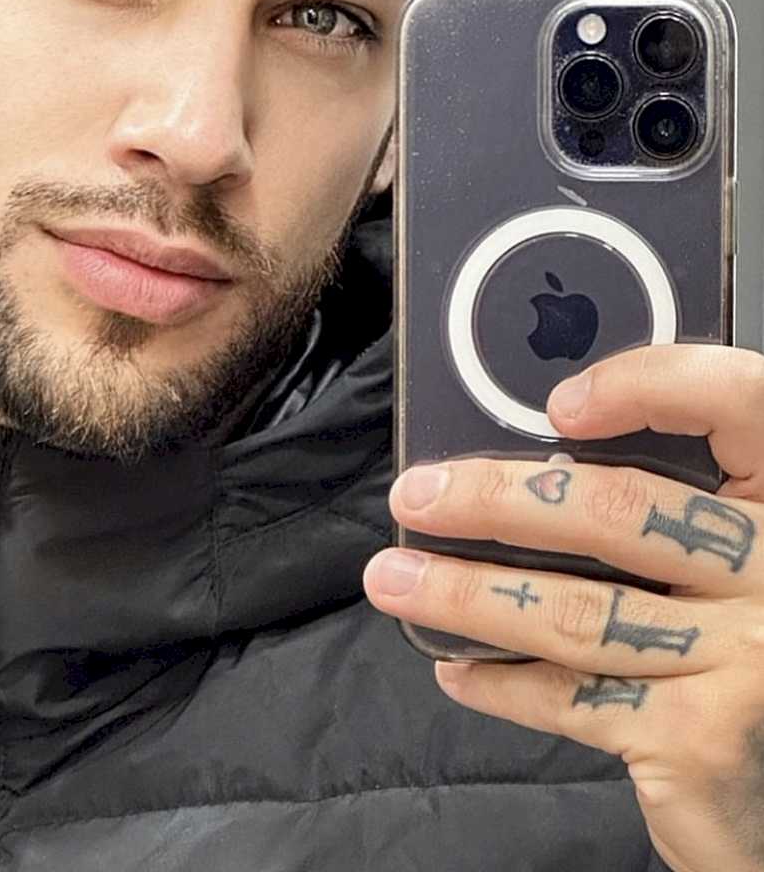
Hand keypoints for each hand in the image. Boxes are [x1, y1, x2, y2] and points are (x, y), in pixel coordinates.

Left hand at [363, 344, 763, 871]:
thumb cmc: (747, 644)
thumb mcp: (734, 553)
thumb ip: (674, 496)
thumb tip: (536, 453)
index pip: (738, 400)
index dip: (649, 385)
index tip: (558, 404)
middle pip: (622, 509)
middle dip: (495, 500)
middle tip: (416, 497)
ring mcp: (749, 657)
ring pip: (578, 609)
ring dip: (467, 595)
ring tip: (396, 579)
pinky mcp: (706, 740)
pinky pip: (575, 698)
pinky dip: (502, 683)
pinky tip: (457, 668)